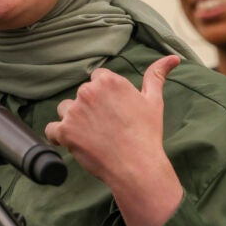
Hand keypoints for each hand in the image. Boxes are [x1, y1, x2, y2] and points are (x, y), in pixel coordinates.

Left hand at [45, 55, 182, 225]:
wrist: (137, 167)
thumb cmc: (146, 134)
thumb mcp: (154, 101)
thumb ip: (156, 75)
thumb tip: (173, 58)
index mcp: (108, 81)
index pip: (96, 80)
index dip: (104, 97)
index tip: (113, 111)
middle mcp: (88, 91)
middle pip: (81, 95)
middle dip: (90, 109)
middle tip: (108, 127)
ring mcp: (74, 111)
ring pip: (65, 110)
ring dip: (74, 121)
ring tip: (94, 136)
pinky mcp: (64, 131)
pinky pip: (52, 130)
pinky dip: (59, 137)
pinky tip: (76, 144)